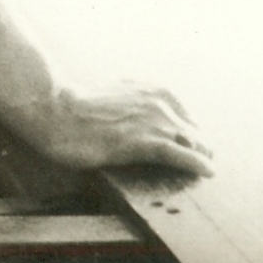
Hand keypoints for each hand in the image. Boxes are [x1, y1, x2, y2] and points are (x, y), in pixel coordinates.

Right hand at [10, 77, 214, 176]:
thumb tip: (133, 116)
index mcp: (152, 89)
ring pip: (192, 143)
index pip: (184, 116)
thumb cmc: (75, 104)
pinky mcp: (144, 143)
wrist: (53, 107)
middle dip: (199, 147)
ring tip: (207, 171)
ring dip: (202, 157)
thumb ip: (131, 102)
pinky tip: (208, 172)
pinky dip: (197, 164)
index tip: (189, 146)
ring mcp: (153, 122)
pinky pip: (181, 156)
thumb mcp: (112, 95)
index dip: (188, 133)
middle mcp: (159, 102)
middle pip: (193, 131)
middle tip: (202, 163)